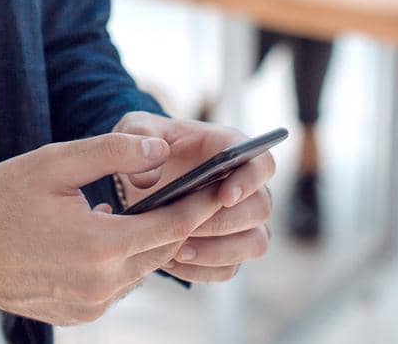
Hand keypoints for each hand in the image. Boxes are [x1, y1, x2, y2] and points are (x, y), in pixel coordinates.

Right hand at [0, 132, 227, 324]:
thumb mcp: (56, 163)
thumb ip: (113, 153)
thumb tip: (160, 148)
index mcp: (101, 246)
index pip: (171, 226)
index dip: (201, 205)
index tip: (223, 188)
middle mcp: (101, 285)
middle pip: (160, 251)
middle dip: (176, 222)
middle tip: (190, 192)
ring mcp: (89, 305)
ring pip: (139, 270)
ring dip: (143, 242)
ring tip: (133, 210)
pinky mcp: (77, 315)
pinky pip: (115, 286)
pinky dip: (118, 262)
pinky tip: (97, 236)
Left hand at [113, 113, 275, 283]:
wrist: (137, 178)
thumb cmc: (145, 146)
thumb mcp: (134, 127)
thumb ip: (138, 135)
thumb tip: (151, 176)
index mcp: (232, 149)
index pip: (262, 164)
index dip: (250, 181)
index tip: (224, 196)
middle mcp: (246, 187)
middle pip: (260, 209)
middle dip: (225, 221)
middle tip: (187, 226)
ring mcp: (242, 221)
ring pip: (255, 244)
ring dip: (219, 251)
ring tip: (178, 250)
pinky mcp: (228, 250)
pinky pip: (229, 269)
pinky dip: (202, 270)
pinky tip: (171, 262)